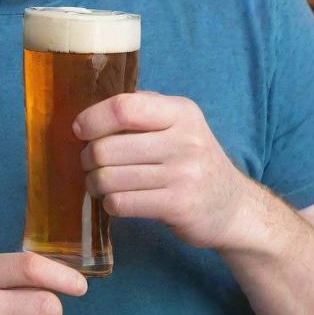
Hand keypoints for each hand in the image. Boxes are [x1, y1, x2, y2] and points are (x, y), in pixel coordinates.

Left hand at [75, 91, 250, 250]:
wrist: (233, 206)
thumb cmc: (192, 160)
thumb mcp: (178, 124)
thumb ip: (142, 109)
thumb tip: (91, 112)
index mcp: (181, 112)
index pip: (124, 108)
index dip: (92, 118)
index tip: (80, 130)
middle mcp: (185, 140)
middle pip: (108, 147)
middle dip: (88, 158)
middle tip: (90, 164)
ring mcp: (184, 175)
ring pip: (109, 178)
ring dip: (94, 183)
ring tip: (99, 183)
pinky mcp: (179, 206)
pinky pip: (121, 202)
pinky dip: (110, 203)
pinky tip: (117, 200)